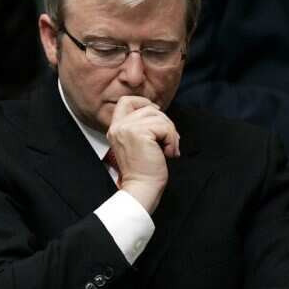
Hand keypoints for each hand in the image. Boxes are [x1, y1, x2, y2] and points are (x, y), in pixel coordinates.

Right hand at [106, 96, 180, 212]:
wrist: (141, 188)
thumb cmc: (144, 170)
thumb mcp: (138, 142)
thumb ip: (141, 126)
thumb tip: (158, 111)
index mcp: (115, 128)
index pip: (126, 101)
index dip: (144, 104)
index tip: (156, 119)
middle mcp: (118, 126)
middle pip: (148, 108)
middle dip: (164, 123)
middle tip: (167, 142)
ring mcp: (127, 129)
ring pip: (159, 117)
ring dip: (170, 133)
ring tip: (168, 150)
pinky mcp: (140, 134)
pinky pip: (165, 127)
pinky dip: (172, 140)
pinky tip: (168, 153)